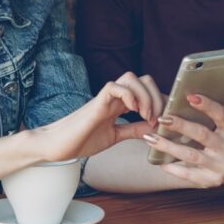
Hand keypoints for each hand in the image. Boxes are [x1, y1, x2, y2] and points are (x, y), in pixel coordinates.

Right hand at [29, 72, 161, 161]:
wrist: (58, 146)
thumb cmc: (83, 140)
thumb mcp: (116, 136)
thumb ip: (133, 130)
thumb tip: (156, 128)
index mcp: (120, 104)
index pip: (147, 91)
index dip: (161, 101)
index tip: (165, 121)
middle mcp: (115, 97)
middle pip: (143, 79)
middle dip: (157, 97)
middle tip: (156, 119)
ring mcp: (106, 98)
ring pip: (131, 78)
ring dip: (145, 96)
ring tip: (146, 116)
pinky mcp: (96, 102)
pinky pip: (115, 86)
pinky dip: (129, 95)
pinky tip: (133, 112)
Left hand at [142, 84, 223, 187]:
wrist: (216, 168)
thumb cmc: (215, 138)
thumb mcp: (221, 122)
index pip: (223, 116)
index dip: (208, 106)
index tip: (190, 97)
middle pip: (203, 134)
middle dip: (181, 125)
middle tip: (162, 118)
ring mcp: (221, 168)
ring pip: (191, 154)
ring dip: (168, 146)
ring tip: (150, 138)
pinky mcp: (210, 181)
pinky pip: (188, 174)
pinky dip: (172, 166)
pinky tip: (159, 160)